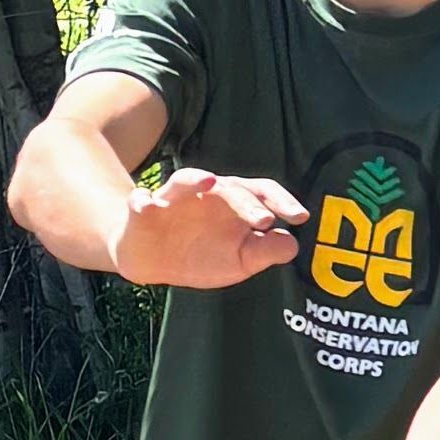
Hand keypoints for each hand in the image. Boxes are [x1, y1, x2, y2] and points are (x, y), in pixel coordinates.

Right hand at [123, 165, 304, 289]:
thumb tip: (292, 244)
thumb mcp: (240, 260)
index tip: (300, 218)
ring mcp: (174, 199)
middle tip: (264, 221)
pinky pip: (140, 201)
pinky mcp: (144, 210)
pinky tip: (143, 202)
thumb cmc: (202, 254)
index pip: (261, 192)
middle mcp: (207, 194)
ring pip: (185, 181)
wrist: (153, 260)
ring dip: (196, 179)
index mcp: (234, 204)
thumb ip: (266, 252)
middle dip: (247, 203)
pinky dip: (140, 200)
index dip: (282, 201)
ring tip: (209, 181)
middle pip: (230, 188)